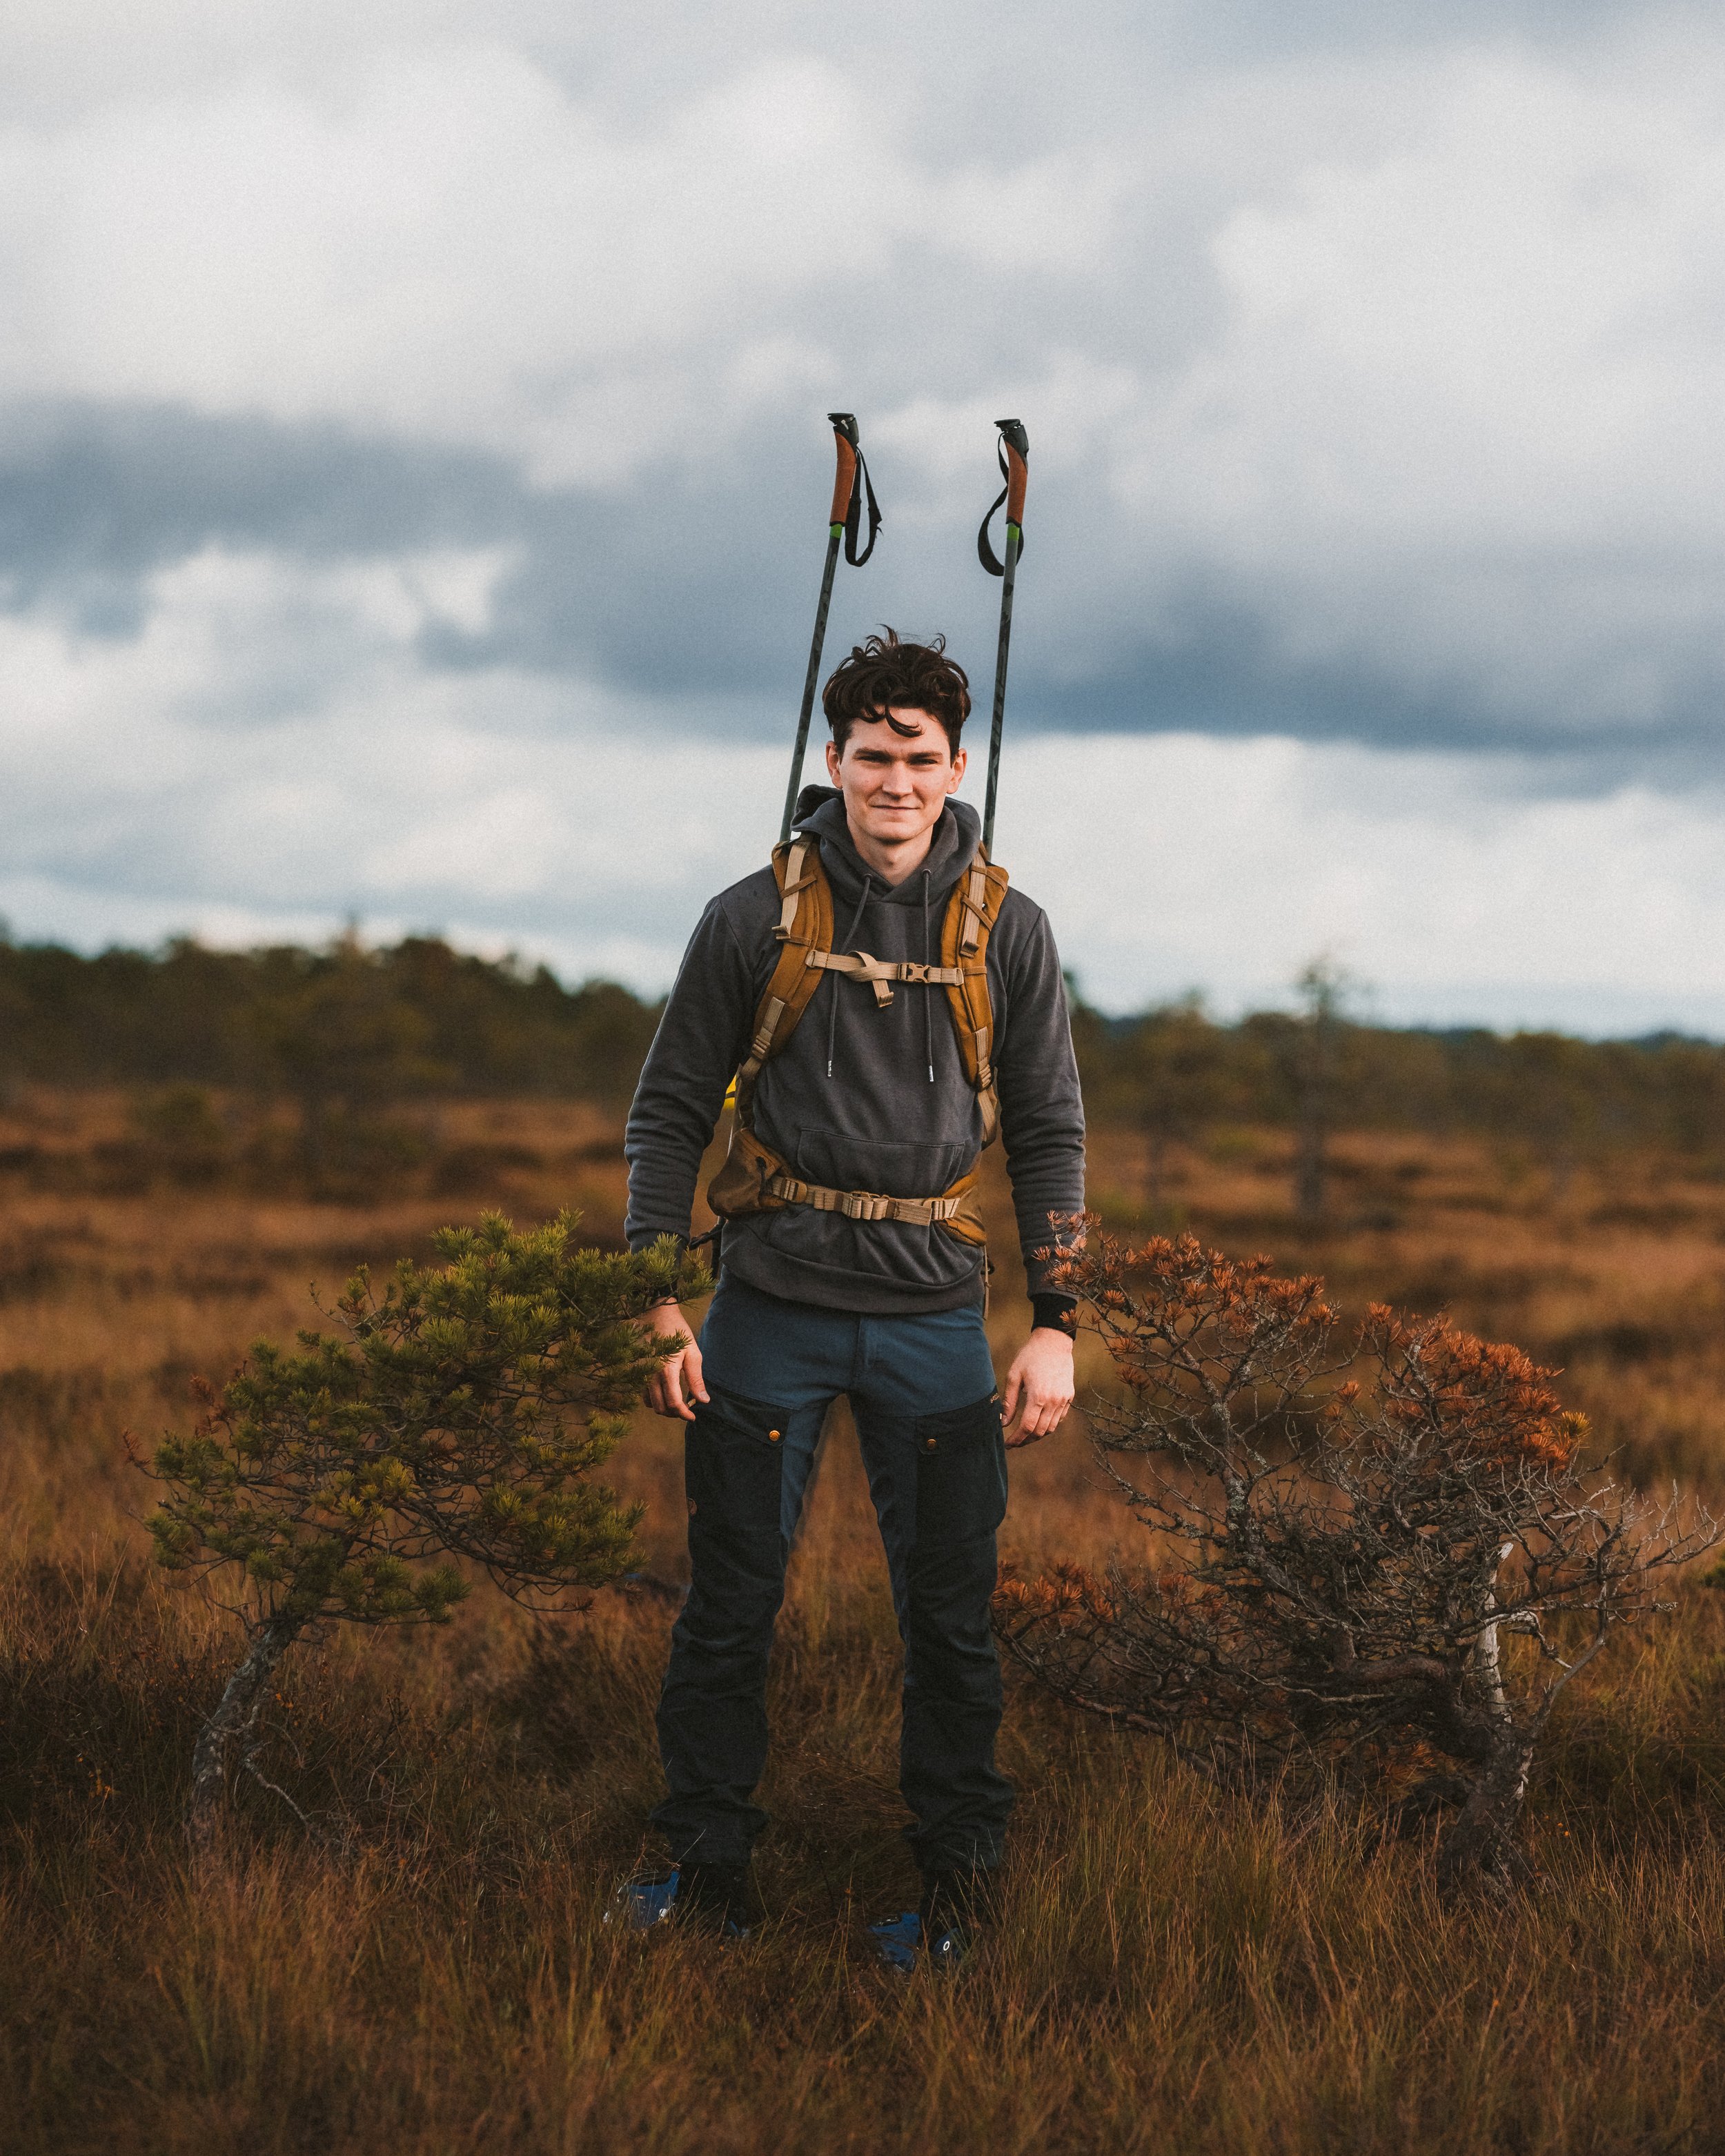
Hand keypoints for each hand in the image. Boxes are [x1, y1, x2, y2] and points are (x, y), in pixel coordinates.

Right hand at [642, 1301, 707, 1421]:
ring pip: (651, 1404)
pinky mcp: (637, 1372)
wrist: (657, 1315)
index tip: (693, 1416)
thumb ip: (696, 1379)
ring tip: (678, 1402)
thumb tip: (703, 1401)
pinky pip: (644, 1394)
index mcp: (667, 1370)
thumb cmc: (678, 1333)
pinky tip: (666, 1392)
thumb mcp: (693, 1354)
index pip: (673, 1403)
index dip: (684, 1414)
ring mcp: (641, 1374)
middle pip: (661, 1407)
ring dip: (664, 1408)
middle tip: (687, 1409)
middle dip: (675, 1413)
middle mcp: (650, 1375)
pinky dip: (655, 1400)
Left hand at [1001, 1327, 1074, 1448]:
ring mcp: (1063, 1399)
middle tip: (1014, 1442)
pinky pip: (1059, 1418)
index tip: (1007, 1444)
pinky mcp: (1069, 1396)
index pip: (1027, 1427)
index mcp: (1038, 1396)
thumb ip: (1009, 1402)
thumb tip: (1003, 1423)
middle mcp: (1053, 1401)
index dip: (1016, 1439)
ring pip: (1051, 1428)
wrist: (1054, 1342)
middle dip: (1025, 1441)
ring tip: (1025, 1435)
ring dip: (1037, 1435)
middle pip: (1040, 1432)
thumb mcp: (1014, 1376)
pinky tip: (1038, 1422)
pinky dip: (1048, 1425)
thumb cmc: (1030, 1356)